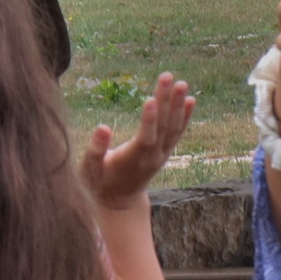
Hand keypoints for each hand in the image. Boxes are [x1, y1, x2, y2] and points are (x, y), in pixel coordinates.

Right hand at [80, 71, 193, 208]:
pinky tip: (191, 100)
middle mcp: (152, 157)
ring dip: (178, 105)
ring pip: (173, 128)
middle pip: (162, 127)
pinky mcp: (165, 152)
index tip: (150, 98)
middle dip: (166, 101)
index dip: (148, 120)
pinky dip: (185, 116)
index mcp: (132, 160)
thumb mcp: (89, 170)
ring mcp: (161, 155)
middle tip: (168, 77)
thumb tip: (102, 127)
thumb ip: (95, 150)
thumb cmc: (99, 184)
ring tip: (181, 83)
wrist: (118, 203)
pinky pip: (177, 133)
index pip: (145, 138)